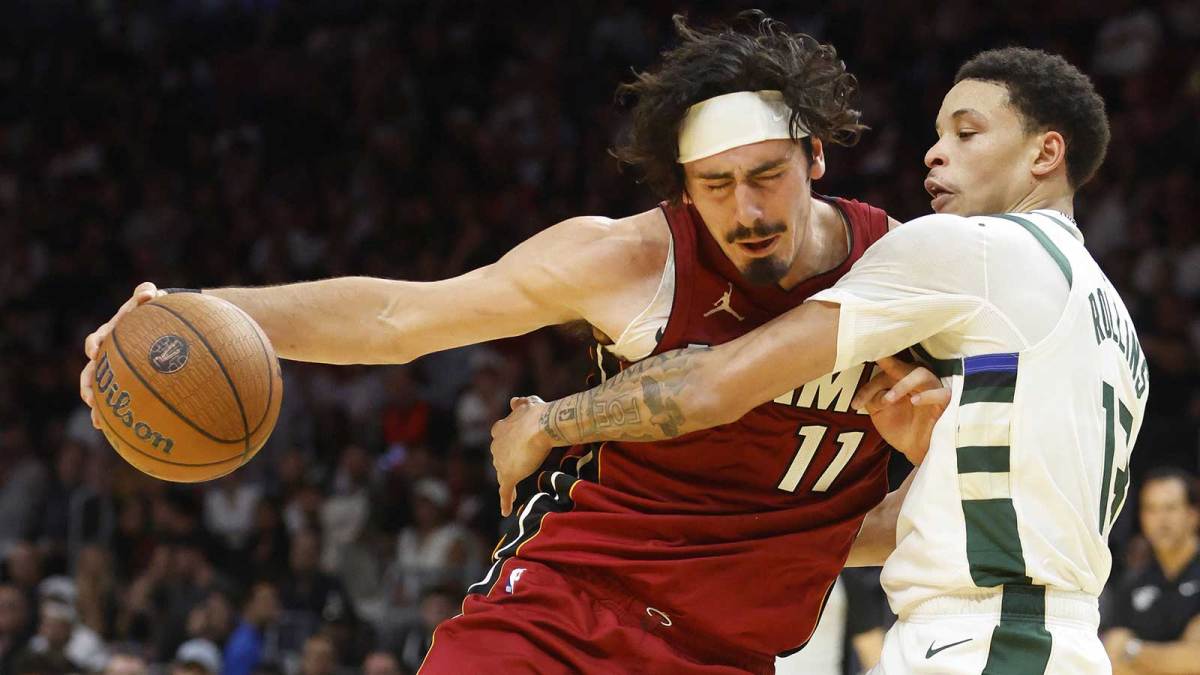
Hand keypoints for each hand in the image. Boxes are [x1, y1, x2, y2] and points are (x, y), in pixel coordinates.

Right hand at [80, 282, 162, 428]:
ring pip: (99, 390)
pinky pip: (116, 400)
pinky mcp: (124, 382)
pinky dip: (113, 414)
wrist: (160, 324)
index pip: (97, 339)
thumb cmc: (154, 311)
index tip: (95, 352)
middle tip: (90, 397)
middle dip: (88, 385)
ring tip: (98, 421)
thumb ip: (145, 294)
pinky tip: (115, 430)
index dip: (94, 345)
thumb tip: (149, 292)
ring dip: (97, 406)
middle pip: (91, 371)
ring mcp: (114, 370)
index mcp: (111, 334)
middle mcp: (108, 354)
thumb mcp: (149, 300)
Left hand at [489, 396, 554, 517]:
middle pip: (498, 457)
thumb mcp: (529, 404)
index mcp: (501, 428)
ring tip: (512, 492)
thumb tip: (513, 400)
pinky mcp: (508, 475)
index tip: (513, 445)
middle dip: (506, 462)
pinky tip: (506, 511)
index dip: (507, 442)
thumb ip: (520, 403)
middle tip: (518, 467)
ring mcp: (501, 462)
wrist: (542, 426)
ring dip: (507, 480)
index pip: (499, 436)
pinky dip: (505, 501)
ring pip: (501, 474)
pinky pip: (505, 491)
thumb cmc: (538, 414)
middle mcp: (496, 445)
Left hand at [851, 356, 950, 464]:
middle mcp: (914, 381)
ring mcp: (931, 389)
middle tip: (875, 361)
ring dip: (902, 384)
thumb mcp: (880, 414)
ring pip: (921, 373)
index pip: (882, 375)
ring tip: (888, 399)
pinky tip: (914, 401)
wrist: (917, 450)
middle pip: (902, 365)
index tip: (855, 405)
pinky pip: (940, 393)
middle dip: (888, 362)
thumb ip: (873, 400)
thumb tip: (873, 394)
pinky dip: (927, 395)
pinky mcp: (945, 402)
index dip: (868, 387)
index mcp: (898, 381)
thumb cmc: (900, 427)